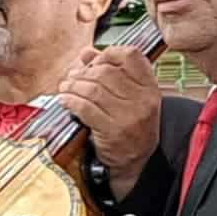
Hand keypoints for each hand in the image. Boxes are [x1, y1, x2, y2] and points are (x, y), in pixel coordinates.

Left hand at [63, 45, 165, 183]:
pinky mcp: (113, 131)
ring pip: (93, 89)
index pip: (131, 56)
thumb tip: (86, 53)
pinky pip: (85, 108)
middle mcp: (143, 100)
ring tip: (65, 88)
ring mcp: (129, 116)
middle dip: (83, 73)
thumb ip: (112, 72)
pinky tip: (65, 101)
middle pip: (106, 72)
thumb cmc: (130, 127)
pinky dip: (71, 101)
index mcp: (150, 87)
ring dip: (73, 86)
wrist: (135, 162)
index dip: (108, 53)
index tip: (93, 60)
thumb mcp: (131, 98)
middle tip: (71, 77)